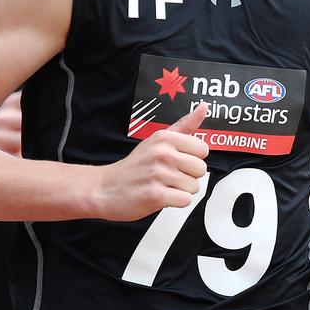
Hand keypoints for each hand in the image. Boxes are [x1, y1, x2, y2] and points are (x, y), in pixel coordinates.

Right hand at [96, 103, 208, 221]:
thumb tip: (204, 107)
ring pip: (194, 187)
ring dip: (180, 190)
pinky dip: (175, 202)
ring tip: (162, 185)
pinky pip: (185, 200)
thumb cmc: (135, 165)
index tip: (177, 161)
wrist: (105, 187)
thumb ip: (184, 125)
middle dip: (188, 176)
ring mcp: (158, 174)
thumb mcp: (158, 140)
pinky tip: (160, 196)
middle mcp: (162, 153)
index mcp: (165, 138)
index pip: (203, 149)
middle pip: (201, 169)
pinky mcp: (155, 195)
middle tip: (168, 176)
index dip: (192, 158)